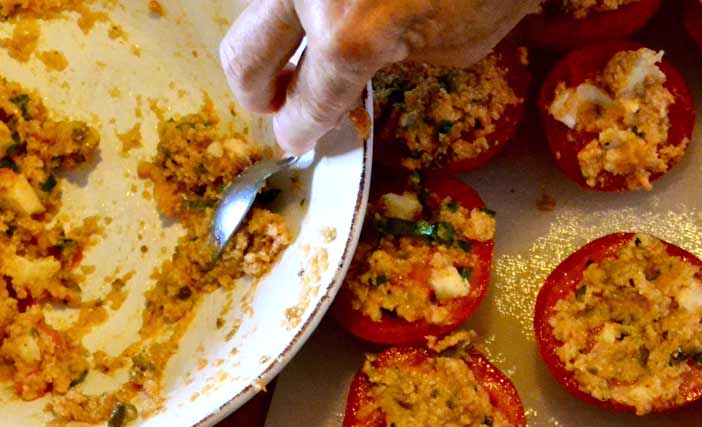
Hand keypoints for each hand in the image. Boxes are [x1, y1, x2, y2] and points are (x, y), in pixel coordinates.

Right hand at [220, 0, 537, 153]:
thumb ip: (394, 62)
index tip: (298, 138)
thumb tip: (362, 69)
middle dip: (257, 90)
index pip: (304, 104)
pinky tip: (335, 9)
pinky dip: (310, 2)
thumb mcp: (456, 45)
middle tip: (274, 104)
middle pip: (244, 55)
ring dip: (278, 34)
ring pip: (262, 7)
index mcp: (347, 35)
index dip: (300, 130)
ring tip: (303, 51)